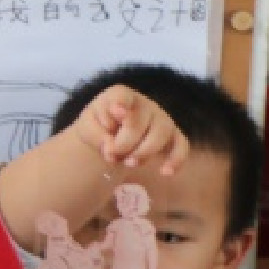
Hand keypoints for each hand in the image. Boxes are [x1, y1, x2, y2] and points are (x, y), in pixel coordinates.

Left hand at [70, 86, 188, 173]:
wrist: (110, 135)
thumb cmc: (98, 126)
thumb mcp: (87, 128)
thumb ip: (95, 135)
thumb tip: (110, 148)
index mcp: (119, 96)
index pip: (122, 96)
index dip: (120, 104)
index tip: (117, 112)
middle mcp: (144, 104)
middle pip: (140, 122)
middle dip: (125, 143)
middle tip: (112, 156)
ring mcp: (162, 118)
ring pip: (162, 133)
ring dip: (145, 152)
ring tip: (129, 163)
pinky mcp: (173, 135)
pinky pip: (181, 145)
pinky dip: (176, 159)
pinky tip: (166, 172)